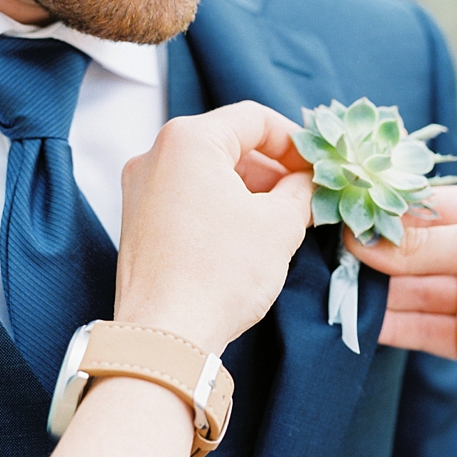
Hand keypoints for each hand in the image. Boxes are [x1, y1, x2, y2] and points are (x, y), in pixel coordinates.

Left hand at [115, 101, 312, 353]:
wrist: (165, 337)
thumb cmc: (222, 273)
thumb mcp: (280, 224)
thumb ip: (301, 189)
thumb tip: (307, 183)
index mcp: (188, 139)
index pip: (255, 118)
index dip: (296, 141)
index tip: (319, 167)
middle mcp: (155, 154)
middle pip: (230, 143)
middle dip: (274, 168)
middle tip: (308, 196)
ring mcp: (140, 188)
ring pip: (210, 171)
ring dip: (251, 189)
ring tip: (285, 220)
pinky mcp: (137, 221)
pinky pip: (189, 197)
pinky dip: (223, 206)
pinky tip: (251, 236)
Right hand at [346, 185, 456, 409]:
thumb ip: (421, 245)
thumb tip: (361, 241)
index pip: (426, 207)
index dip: (385, 214)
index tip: (341, 218)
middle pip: (414, 250)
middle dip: (374, 256)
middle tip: (327, 257)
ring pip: (412, 291)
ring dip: (376, 293)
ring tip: (333, 291)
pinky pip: (420, 328)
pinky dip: (390, 326)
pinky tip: (356, 323)